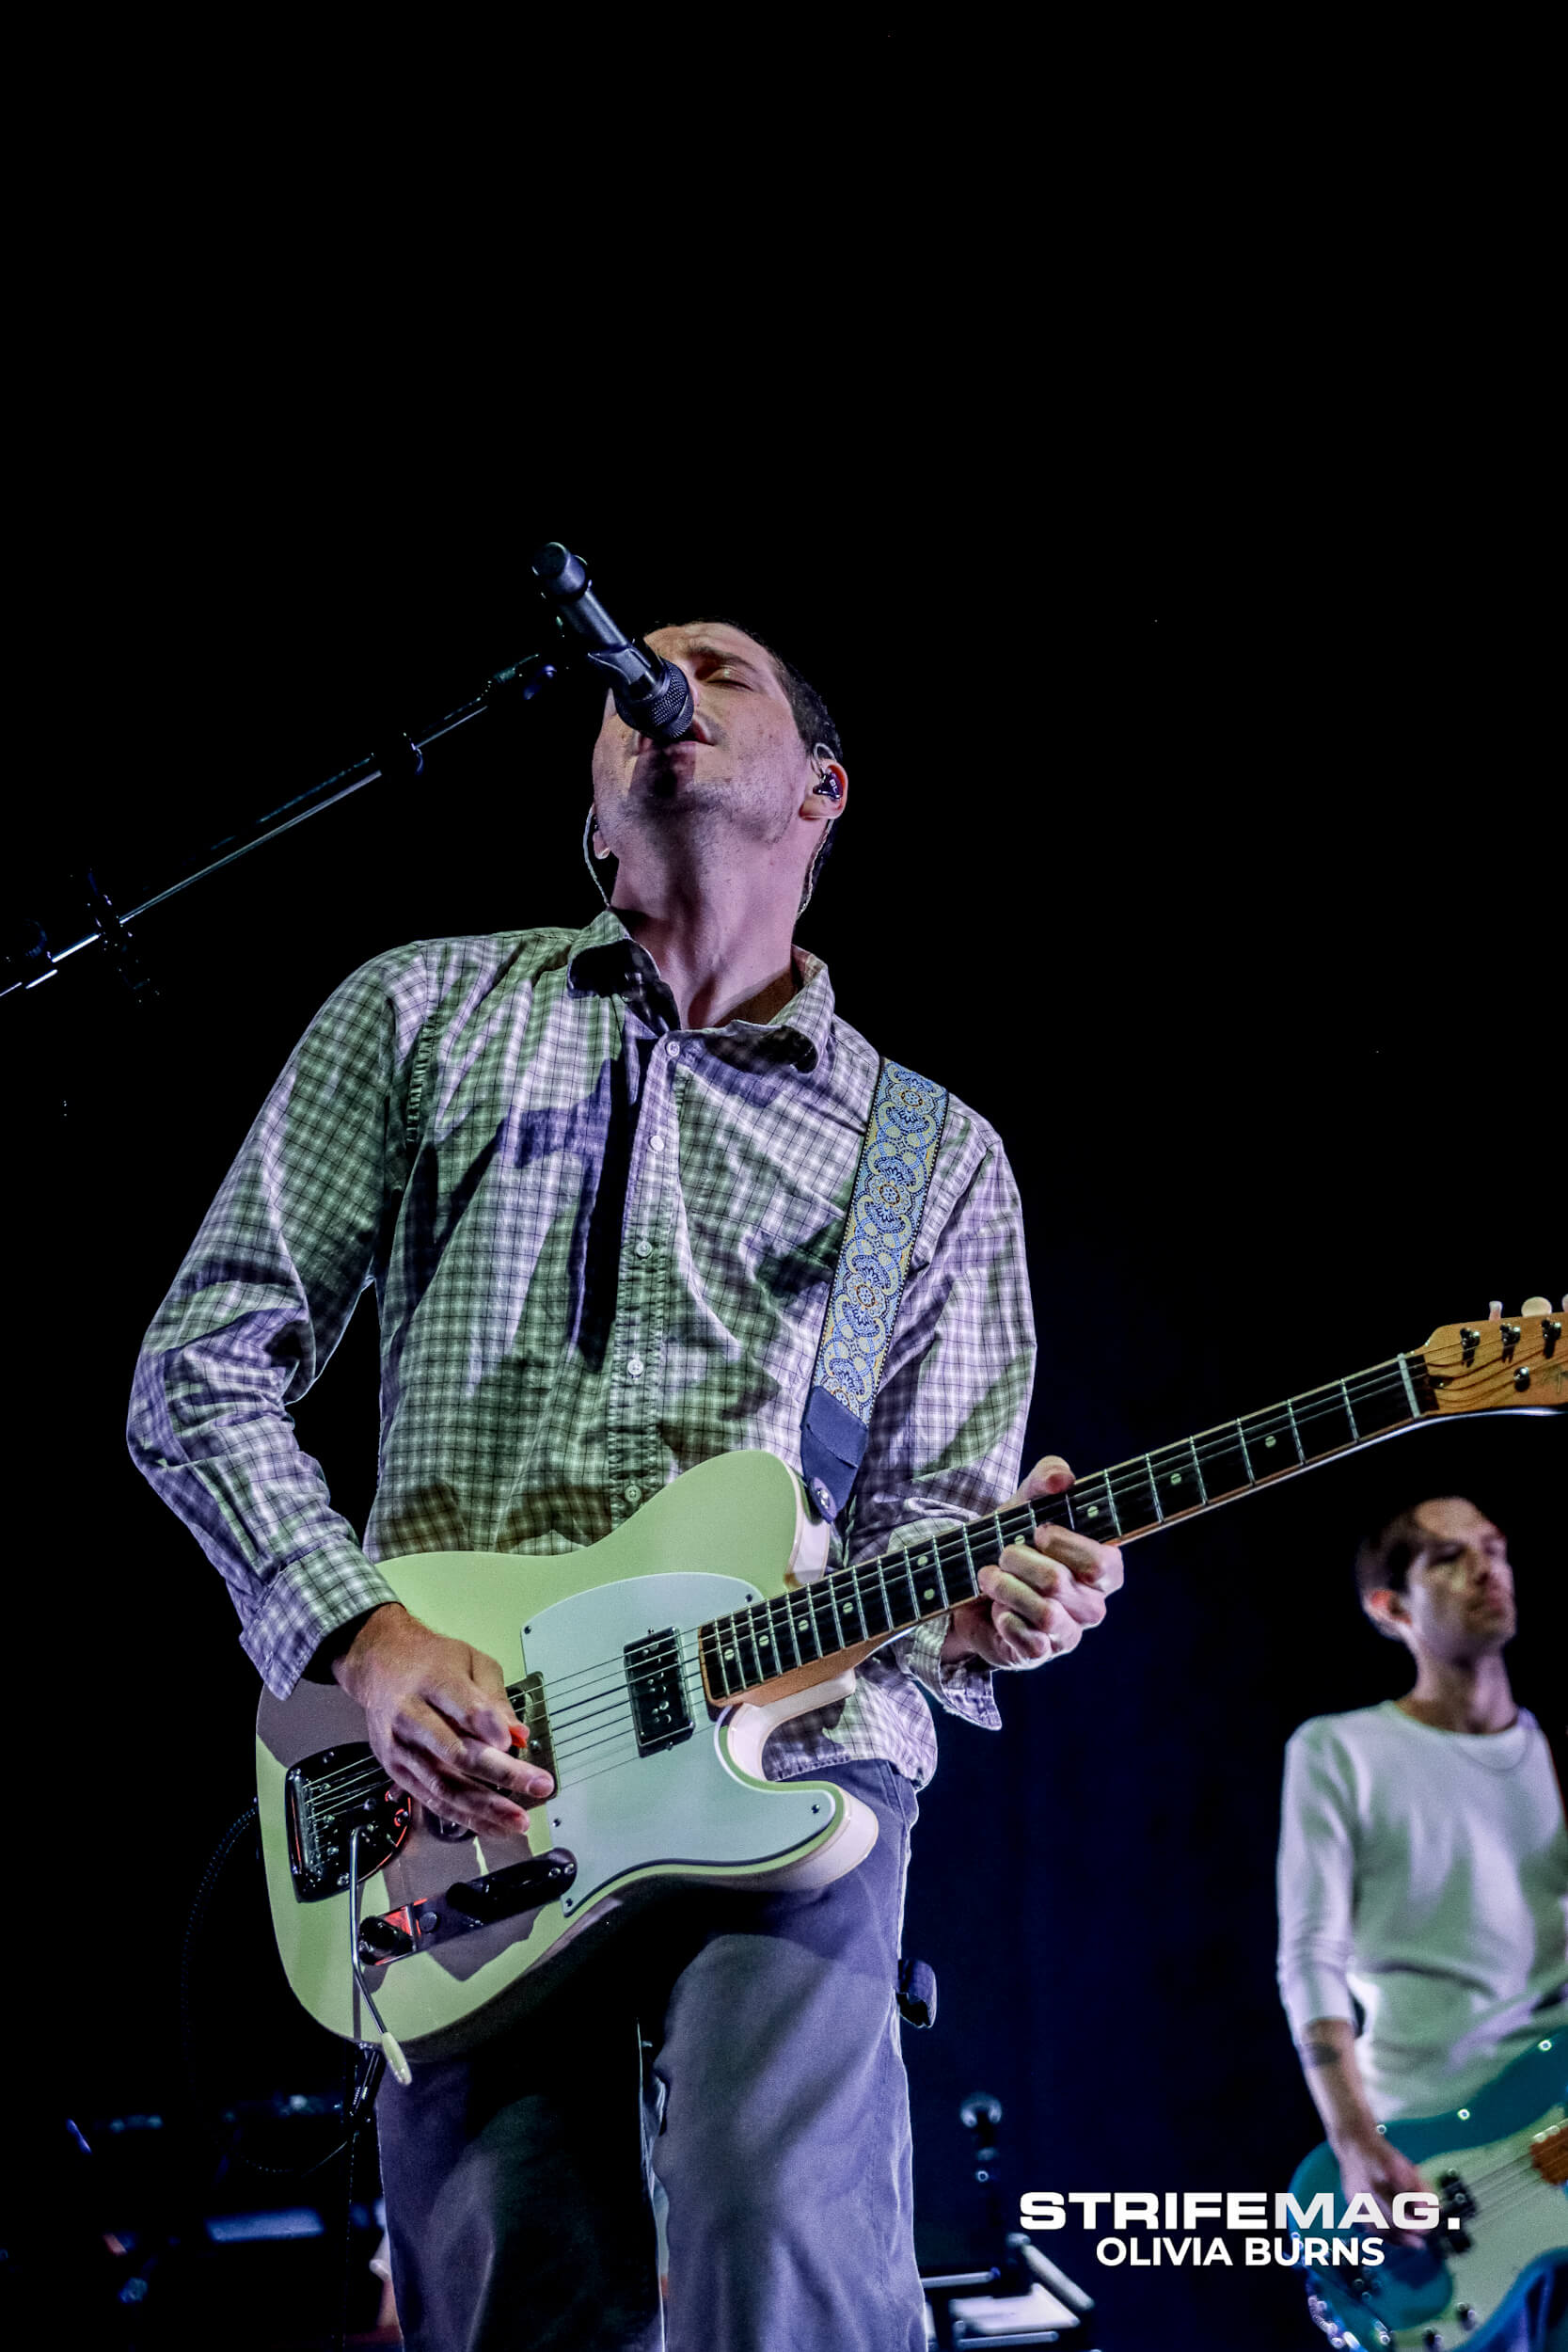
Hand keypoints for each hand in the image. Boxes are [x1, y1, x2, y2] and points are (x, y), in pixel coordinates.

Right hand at [332, 1603, 553, 1838]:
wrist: (379, 1664)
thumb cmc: (430, 1661)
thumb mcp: (469, 1661)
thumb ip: (494, 1697)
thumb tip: (518, 1734)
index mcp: (433, 1681)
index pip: (462, 1707)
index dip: (487, 1726)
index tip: (513, 1742)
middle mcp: (412, 1716)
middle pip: (457, 1752)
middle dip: (502, 1774)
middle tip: (538, 1786)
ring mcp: (402, 1748)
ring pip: (444, 1785)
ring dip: (485, 1808)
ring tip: (518, 1821)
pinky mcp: (396, 1769)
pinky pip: (432, 1800)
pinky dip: (463, 1817)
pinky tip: (491, 1826)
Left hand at [942, 1456, 1122, 1668]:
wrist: (971, 1581)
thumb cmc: (1013, 1539)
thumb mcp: (1025, 1502)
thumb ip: (1047, 1479)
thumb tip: (1063, 1478)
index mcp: (1102, 1569)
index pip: (1103, 1564)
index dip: (1065, 1545)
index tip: (1039, 1531)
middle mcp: (1092, 1605)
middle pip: (1059, 1583)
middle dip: (1020, 1561)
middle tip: (1002, 1553)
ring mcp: (1068, 1634)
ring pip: (1044, 1614)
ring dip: (1006, 1588)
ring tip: (988, 1577)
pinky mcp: (1039, 1654)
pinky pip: (1029, 1641)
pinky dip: (1005, 1620)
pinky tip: (997, 1611)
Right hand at [1331, 2127, 1432, 2245]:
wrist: (1353, 2144)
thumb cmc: (1383, 2155)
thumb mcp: (1405, 2164)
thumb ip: (1420, 2187)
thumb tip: (1435, 2210)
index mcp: (1388, 2170)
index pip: (1410, 2198)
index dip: (1423, 2211)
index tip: (1431, 2218)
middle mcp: (1372, 2184)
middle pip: (1395, 2217)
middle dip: (1414, 2230)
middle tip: (1426, 2233)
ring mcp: (1360, 2195)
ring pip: (1383, 2227)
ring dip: (1402, 2238)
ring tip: (1416, 2243)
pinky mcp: (1353, 2203)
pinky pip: (1371, 2228)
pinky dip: (1387, 2237)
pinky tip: (1399, 2239)